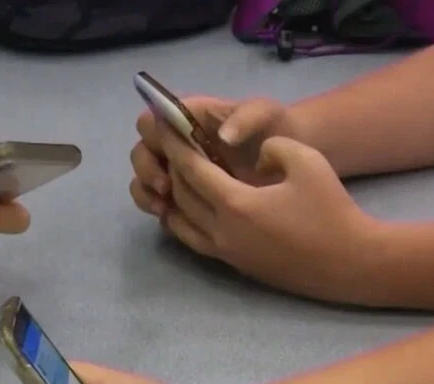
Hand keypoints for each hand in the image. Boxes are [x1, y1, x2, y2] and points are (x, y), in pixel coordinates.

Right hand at [130, 96, 299, 216]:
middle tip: (165, 188)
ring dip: (146, 195)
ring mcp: (177, 174)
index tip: (169, 153)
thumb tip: (224, 137)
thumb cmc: (273, 127)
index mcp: (185, 119)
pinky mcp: (185, 199)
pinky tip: (174, 220)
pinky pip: (161, 207)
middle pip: (141, 155)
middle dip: (146, 171)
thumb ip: (246, 117)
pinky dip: (161, 214)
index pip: (151, 122)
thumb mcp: (265, 113)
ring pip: (144, 183)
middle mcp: (175, 146)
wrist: (292, 158)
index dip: (153, 136)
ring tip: (164, 208)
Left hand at [157, 130, 387, 305]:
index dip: (175, 147)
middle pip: (181, 196)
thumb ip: (273, 147)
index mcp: (236, 204)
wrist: (350, 263)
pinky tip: (189, 208)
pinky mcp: (236, 265)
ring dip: (174, 197)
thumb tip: (256, 155)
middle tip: (172, 148)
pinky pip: (194, 240)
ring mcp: (227, 253)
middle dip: (172, 168)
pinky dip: (183, 221)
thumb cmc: (331, 210)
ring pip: (181, 223)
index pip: (191, 170)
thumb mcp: (307, 159)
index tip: (165, 129)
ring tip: (177, 175)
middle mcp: (222, 231)